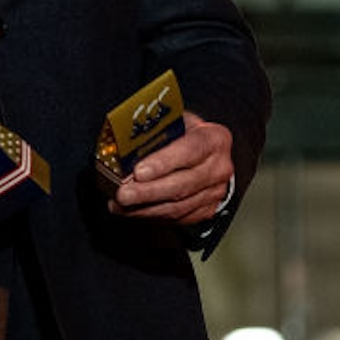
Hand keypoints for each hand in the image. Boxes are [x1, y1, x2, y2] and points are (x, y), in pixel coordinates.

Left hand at [109, 112, 232, 226]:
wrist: (207, 153)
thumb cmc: (186, 134)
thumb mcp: (175, 122)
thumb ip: (156, 131)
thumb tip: (125, 144)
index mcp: (214, 139)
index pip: (189, 151)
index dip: (163, 162)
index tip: (139, 171)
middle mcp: (219, 167)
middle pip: (182, 184)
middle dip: (147, 191)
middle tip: (122, 194)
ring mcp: (215, 192)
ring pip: (178, 206)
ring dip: (145, 208)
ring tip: (121, 205)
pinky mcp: (207, 210)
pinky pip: (177, 217)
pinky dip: (152, 215)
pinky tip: (134, 211)